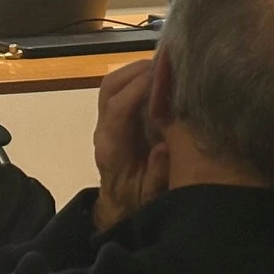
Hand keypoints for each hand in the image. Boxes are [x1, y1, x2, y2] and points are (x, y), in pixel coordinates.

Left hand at [91, 60, 168, 231]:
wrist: (118, 209)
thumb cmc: (136, 202)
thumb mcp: (150, 196)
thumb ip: (157, 174)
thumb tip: (164, 147)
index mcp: (111, 149)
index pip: (117, 108)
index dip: (138, 87)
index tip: (163, 74)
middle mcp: (103, 130)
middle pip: (110, 87)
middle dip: (137, 70)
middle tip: (169, 64)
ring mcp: (105, 122)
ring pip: (112, 84)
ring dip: (137, 70)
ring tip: (167, 67)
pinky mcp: (113, 118)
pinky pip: (121, 89)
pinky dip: (139, 78)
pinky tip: (161, 78)